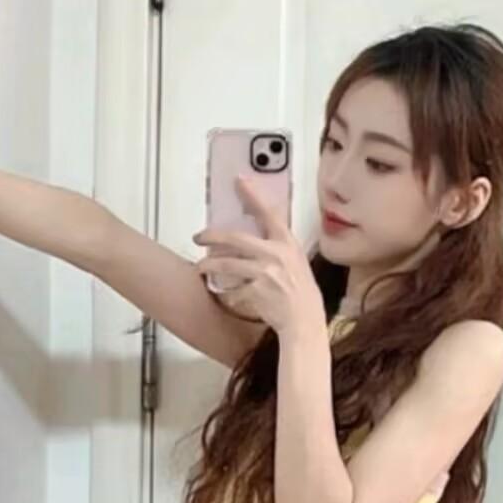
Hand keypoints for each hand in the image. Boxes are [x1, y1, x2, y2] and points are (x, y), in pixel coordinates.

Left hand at [193, 175, 324, 336]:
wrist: (304, 321)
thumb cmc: (301, 293)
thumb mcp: (296, 262)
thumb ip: (277, 248)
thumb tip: (254, 241)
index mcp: (287, 243)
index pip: (267, 212)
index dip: (252, 195)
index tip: (239, 180)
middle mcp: (275, 254)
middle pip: (235, 238)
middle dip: (212, 236)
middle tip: (199, 237)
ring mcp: (264, 273)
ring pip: (227, 264)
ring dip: (209, 265)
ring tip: (201, 267)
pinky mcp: (255, 291)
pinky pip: (233, 290)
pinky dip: (230, 293)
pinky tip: (228, 295)